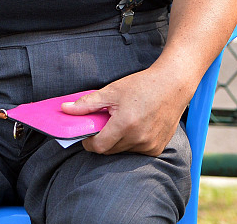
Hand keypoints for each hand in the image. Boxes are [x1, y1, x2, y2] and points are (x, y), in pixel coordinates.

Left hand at [61, 67, 190, 155]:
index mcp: (125, 124)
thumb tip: (65, 109)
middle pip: (110, 150)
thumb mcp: (111, 91)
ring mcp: (150, 145)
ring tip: (122, 121)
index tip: (87, 134)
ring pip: (123, 151)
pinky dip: (131, 142)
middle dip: (103, 139)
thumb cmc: (141, 86)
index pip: (99, 147)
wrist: (172, 85)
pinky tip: (135, 126)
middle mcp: (139, 138)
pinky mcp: (158, 148)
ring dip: (117, 141)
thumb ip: (87, 103)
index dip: (89, 142)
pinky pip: (137, 150)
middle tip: (104, 123)